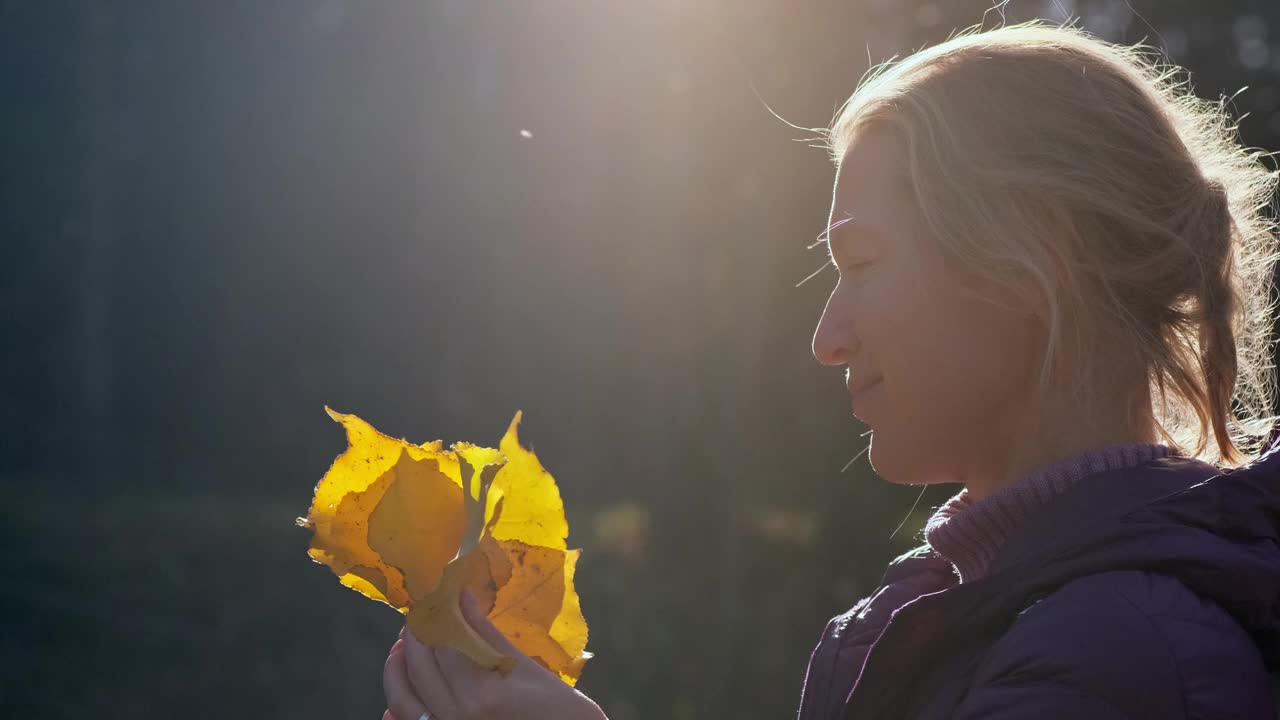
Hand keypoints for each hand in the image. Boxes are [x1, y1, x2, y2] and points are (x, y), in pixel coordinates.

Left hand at [382, 590, 606, 719]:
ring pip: (403, 699)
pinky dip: (398, 711)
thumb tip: (462, 596)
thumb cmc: (557, 707)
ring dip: (397, 670)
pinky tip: (394, 700)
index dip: (435, 614)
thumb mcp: (525, 667)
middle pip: (419, 668)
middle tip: (418, 616)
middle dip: (414, 636)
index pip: (443, 643)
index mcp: (480, 692)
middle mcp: (456, 715)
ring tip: (403, 648)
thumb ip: (486, 633)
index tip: (434, 596)